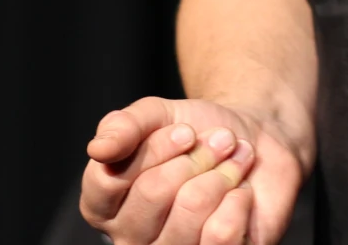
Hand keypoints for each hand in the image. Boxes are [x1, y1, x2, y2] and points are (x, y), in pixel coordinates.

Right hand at [80, 95, 304, 244]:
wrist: (249, 144)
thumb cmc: (194, 133)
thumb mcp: (155, 115)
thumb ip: (123, 126)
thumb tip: (98, 150)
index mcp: (103, 204)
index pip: (111, 179)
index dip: (156, 148)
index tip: (185, 130)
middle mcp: (130, 237)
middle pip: (153, 194)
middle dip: (195, 157)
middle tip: (220, 142)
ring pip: (190, 212)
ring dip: (221, 175)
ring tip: (234, 162)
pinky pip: (222, 236)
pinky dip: (239, 201)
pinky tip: (240, 193)